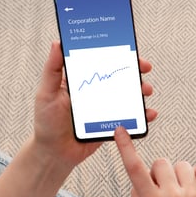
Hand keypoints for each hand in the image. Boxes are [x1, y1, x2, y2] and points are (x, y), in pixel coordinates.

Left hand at [31, 41, 157, 170]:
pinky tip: (149, 114)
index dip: (115, 54)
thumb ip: (52, 69)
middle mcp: (95, 92)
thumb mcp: (47, 92)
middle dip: (135, 71)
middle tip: (145, 68)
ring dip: (140, 91)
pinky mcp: (112, 124)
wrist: (55, 153)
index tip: (128, 50)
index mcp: (81, 81)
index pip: (101, 62)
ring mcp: (105, 108)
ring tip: (146, 91)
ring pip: (127, 96)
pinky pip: (130, 118)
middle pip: (118, 77)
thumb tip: (57, 43)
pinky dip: (142, 116)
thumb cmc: (46, 122)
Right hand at [114, 127, 195, 196]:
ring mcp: (192, 196)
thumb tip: (140, 172)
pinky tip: (195, 189)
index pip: (135, 169)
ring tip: (182, 194)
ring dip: (180, 175)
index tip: (120, 130)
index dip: (125, 147)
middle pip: (161, 163)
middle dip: (160, 173)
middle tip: (165, 192)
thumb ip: (136, 195)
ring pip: (182, 164)